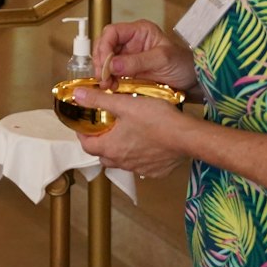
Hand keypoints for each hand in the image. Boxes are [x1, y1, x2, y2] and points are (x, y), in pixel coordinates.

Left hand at [74, 89, 190, 178]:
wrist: (188, 137)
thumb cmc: (157, 120)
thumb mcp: (124, 104)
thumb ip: (99, 100)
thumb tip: (78, 95)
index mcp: (111, 147)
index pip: (87, 145)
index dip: (83, 134)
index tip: (85, 125)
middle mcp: (123, 162)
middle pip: (103, 156)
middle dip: (100, 143)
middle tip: (104, 128)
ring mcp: (140, 169)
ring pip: (122, 161)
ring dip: (120, 150)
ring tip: (125, 134)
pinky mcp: (156, 171)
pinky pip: (141, 165)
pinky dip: (138, 156)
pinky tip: (145, 143)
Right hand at [92, 19, 197, 92]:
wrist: (193, 82)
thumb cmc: (183, 64)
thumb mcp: (163, 60)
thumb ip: (138, 61)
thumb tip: (112, 64)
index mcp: (139, 31)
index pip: (112, 32)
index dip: (105, 46)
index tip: (106, 63)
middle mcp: (130, 41)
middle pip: (104, 46)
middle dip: (101, 61)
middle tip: (103, 77)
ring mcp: (128, 56)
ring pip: (105, 60)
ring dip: (103, 72)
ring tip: (108, 84)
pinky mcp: (127, 70)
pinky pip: (111, 73)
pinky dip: (108, 80)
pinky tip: (111, 86)